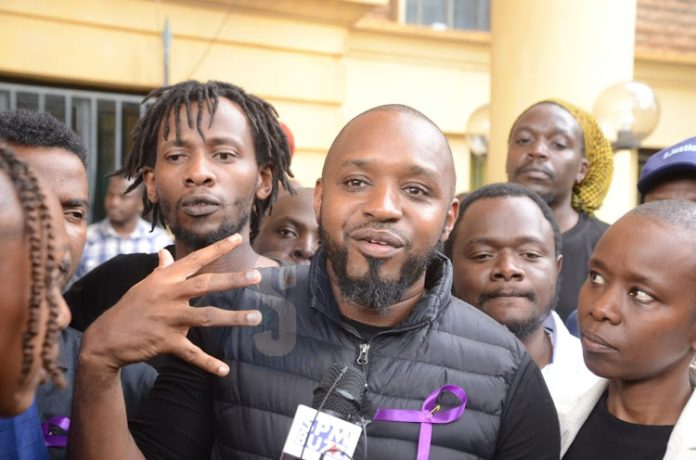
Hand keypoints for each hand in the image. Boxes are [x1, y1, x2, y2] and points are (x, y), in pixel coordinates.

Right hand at [80, 234, 261, 375]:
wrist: (105, 338)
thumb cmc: (130, 308)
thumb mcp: (144, 286)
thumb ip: (161, 270)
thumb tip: (165, 252)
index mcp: (165, 280)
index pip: (195, 259)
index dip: (217, 248)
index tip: (238, 238)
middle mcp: (169, 296)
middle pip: (206, 285)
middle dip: (233, 280)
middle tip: (257, 277)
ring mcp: (168, 319)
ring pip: (207, 317)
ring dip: (233, 318)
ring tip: (256, 318)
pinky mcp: (166, 342)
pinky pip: (192, 354)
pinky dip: (208, 363)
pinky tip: (224, 370)